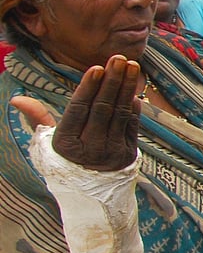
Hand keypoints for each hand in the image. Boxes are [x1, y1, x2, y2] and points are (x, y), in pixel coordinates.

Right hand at [11, 54, 141, 170]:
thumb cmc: (63, 159)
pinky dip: (134, 107)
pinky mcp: (128, 154)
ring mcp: (112, 152)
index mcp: (67, 143)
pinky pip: (132, 125)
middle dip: (112, 81)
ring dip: (127, 88)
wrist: (87, 193)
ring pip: (120, 114)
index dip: (89, 88)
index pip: (79, 110)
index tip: (97, 67)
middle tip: (119, 59)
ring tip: (132, 67)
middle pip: (103, 109)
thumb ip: (37, 117)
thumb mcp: (47, 141)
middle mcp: (91, 148)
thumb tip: (17, 99)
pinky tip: (134, 90)